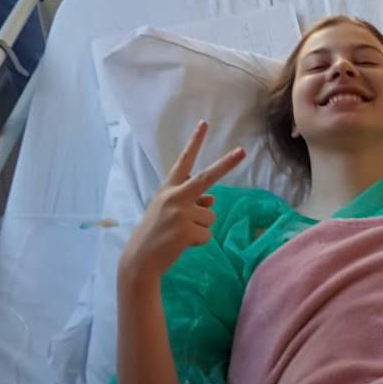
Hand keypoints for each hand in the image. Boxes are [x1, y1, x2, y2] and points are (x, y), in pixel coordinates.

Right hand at [120, 122, 244, 282]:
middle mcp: (174, 196)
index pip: (183, 161)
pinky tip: (182, 244)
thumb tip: (212, 199)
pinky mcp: (186, 230)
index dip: (194, 142)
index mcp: (168, 188)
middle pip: (207, 177)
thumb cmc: (156, 233)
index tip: (204, 123)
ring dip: (200, 227)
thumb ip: (189, 201)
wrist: (140, 259)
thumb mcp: (168, 211)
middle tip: (242, 151)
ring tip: (179, 234)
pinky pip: (207, 234)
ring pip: (210, 216)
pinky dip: (198, 242)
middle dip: (226, 164)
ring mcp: (180, 213)